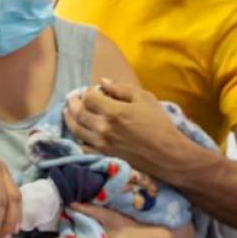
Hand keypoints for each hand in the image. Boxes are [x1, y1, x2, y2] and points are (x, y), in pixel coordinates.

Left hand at [64, 80, 187, 176]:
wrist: (168, 154)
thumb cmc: (159, 124)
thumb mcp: (145, 99)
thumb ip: (122, 89)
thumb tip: (103, 82)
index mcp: (114, 111)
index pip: (89, 97)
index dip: (88, 92)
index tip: (90, 91)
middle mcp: (103, 127)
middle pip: (79, 112)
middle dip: (73, 102)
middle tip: (72, 98)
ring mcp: (101, 143)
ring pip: (76, 129)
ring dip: (69, 118)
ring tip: (68, 111)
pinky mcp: (103, 155)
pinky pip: (82, 147)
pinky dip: (76, 139)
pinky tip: (76, 132)